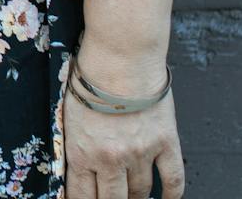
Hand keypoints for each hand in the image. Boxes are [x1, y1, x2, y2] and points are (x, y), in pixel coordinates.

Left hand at [63, 43, 183, 198]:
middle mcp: (111, 159)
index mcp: (82, 152)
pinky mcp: (165, 143)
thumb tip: (77, 168)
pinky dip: (172, 194)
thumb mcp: (68, 115)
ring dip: (137, 197)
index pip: (82, 196)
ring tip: (134, 195)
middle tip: (112, 198)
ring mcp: (140, 153)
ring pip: (141, 192)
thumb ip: (74, 145)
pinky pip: (173, 179)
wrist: (120, 58)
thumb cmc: (89, 79)